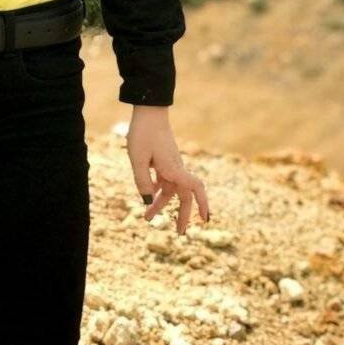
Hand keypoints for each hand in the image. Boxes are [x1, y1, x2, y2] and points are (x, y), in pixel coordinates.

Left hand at [126, 106, 209, 233]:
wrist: (148, 111)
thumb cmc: (143, 133)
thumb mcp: (137, 159)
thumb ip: (142, 181)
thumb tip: (147, 202)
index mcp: (173, 168)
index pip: (195, 188)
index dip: (203, 204)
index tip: (206, 221)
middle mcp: (176, 168)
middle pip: (184, 196)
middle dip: (182, 215)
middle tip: (178, 233)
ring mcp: (171, 164)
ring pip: (170, 189)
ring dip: (161, 203)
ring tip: (148, 218)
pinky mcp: (164, 160)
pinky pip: (164, 180)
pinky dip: (158, 190)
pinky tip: (149, 196)